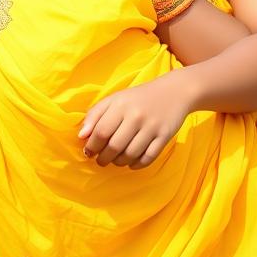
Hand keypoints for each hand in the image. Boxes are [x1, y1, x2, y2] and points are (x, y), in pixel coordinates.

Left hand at [78, 72, 194, 168]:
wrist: (174, 91)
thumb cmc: (139, 98)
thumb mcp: (116, 99)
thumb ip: (95, 114)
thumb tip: (81, 136)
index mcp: (121, 105)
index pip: (101, 132)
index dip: (91, 146)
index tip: (89, 151)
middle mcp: (136, 116)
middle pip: (114, 147)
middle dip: (103, 159)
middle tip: (102, 160)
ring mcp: (152, 127)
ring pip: (130, 155)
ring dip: (119, 163)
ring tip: (116, 160)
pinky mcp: (165, 136)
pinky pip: (147, 158)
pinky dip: (137, 165)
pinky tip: (132, 162)